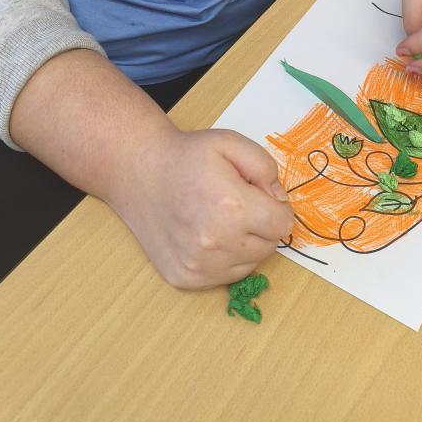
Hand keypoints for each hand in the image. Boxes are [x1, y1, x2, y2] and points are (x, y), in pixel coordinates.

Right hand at [106, 124, 293, 289]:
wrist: (139, 172)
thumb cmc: (187, 156)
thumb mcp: (231, 143)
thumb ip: (265, 168)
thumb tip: (279, 201)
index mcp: (232, 208)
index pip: (282, 224)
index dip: (276, 206)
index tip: (259, 195)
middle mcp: (216, 244)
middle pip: (269, 246)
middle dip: (261, 224)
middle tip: (236, 203)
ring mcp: (198, 266)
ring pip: (249, 264)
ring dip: (244, 244)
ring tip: (219, 218)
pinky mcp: (185, 278)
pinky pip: (225, 276)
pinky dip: (223, 258)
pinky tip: (205, 234)